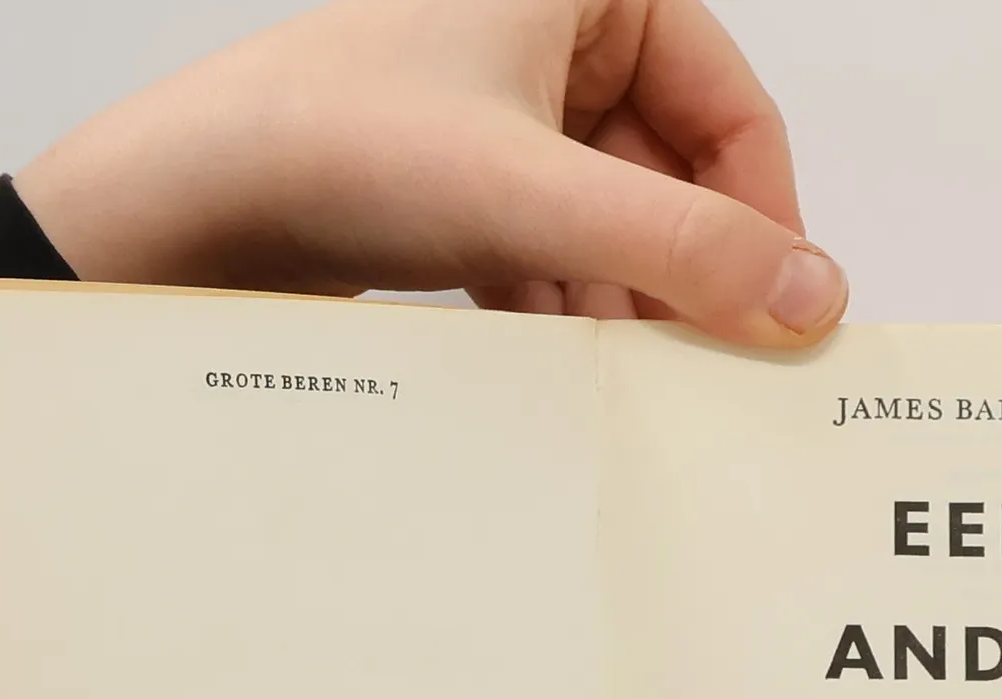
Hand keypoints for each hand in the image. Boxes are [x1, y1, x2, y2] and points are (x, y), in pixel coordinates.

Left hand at [14, 0, 846, 346]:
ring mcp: (504, 108)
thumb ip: (686, 248)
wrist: (189, 208)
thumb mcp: (536, 196)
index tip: (774, 313)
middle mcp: (548, 31)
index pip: (730, 108)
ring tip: (607, 363)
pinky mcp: (465, 177)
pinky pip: (555, 245)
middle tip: (691, 360)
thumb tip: (812, 297)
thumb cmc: (331, 143)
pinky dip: (560, 301)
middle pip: (673, 174)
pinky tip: (544, 346)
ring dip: (616, 299)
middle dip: (675, 272)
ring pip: (614, 220)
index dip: (760, 218)